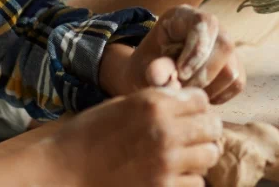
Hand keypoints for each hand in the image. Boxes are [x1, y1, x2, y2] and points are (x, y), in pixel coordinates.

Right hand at [51, 87, 221, 186]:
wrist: (66, 169)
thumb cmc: (90, 133)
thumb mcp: (122, 104)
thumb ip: (155, 101)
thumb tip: (184, 101)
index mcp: (153, 104)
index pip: (201, 100)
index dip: (198, 104)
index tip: (192, 112)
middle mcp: (165, 131)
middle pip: (212, 128)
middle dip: (206, 129)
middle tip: (195, 134)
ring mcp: (166, 164)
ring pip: (209, 157)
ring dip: (201, 154)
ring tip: (185, 154)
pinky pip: (196, 183)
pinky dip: (190, 178)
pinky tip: (174, 174)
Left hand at [126, 6, 244, 105]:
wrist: (156, 70)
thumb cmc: (150, 63)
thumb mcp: (145, 64)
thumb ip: (154, 69)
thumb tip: (160, 78)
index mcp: (185, 15)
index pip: (204, 23)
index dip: (196, 51)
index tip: (180, 74)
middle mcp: (211, 26)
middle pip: (225, 46)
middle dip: (203, 74)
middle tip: (183, 88)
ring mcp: (225, 44)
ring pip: (232, 69)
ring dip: (209, 88)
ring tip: (187, 92)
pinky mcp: (234, 65)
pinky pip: (236, 83)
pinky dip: (218, 95)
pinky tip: (199, 95)